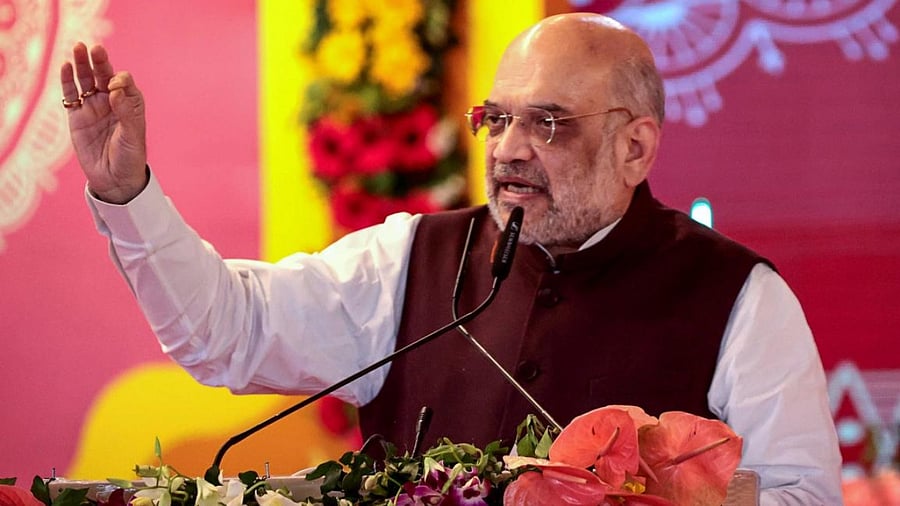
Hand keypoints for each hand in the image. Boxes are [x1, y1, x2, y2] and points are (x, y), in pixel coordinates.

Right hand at [60, 43, 147, 203]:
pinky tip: (66, 66)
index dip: (120, 79)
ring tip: (78, 48)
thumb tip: (115, 89)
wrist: (115, 179)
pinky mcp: (77, 117)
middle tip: (95, 48)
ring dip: (82, 65)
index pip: (124, 82)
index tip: (115, 86)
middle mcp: (112, 102)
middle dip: (100, 62)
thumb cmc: (130, 157)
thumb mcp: (133, 135)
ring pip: (86, 81)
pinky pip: (71, 95)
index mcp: (130, 104)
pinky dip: (68, 81)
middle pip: (104, 75)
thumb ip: (125, 112)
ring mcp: (93, 108)